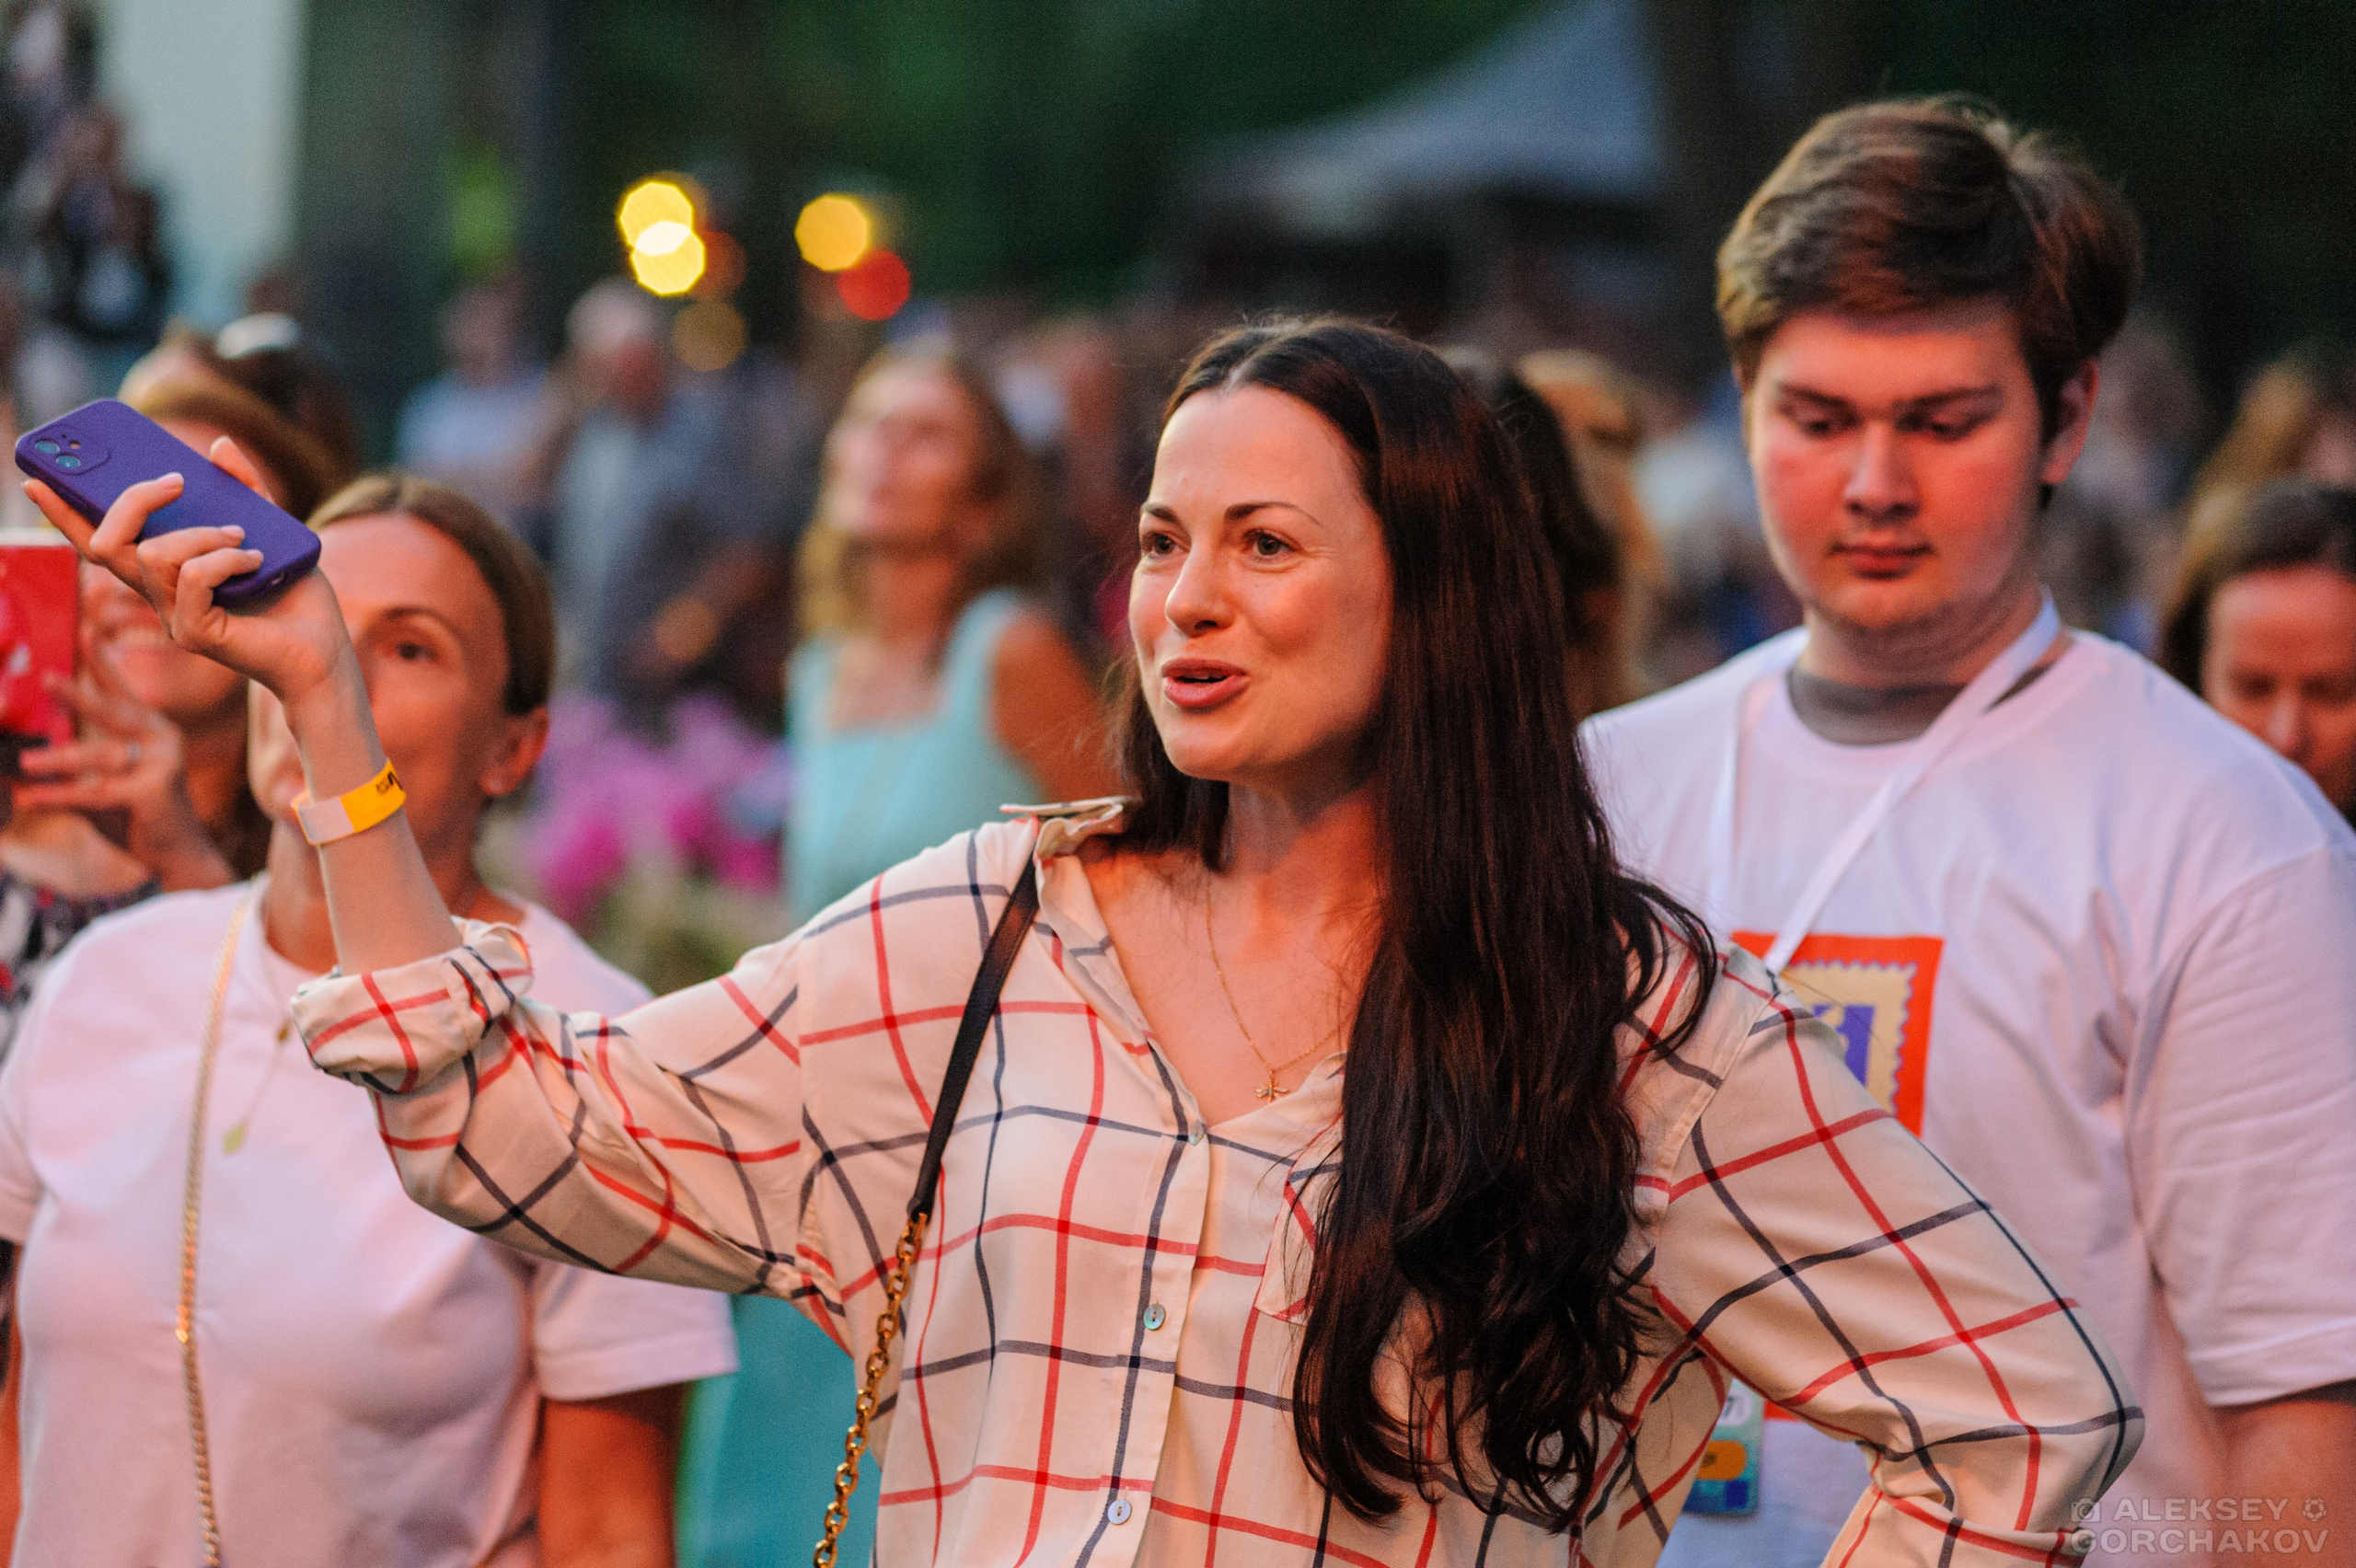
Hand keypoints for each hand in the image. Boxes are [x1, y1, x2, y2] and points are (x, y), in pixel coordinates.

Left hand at [13, 630, 234, 891]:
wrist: (178, 857)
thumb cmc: (139, 817)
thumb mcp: (109, 783)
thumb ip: (79, 766)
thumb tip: (23, 755)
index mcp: (155, 731)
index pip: (124, 692)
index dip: (103, 663)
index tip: (86, 631)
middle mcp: (163, 740)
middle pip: (114, 712)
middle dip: (78, 695)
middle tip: (46, 679)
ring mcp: (161, 765)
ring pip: (99, 755)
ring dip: (57, 758)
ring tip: (23, 760)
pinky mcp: (152, 792)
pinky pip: (95, 792)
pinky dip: (59, 795)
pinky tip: (30, 797)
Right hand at [22, 436, 354, 717]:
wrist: (324, 647)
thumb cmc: (294, 593)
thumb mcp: (271, 526)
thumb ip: (244, 488)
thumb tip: (217, 446)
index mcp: (164, 571)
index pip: (97, 541)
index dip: (62, 513)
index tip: (36, 479)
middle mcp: (158, 595)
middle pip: (106, 543)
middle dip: (135, 500)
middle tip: (176, 482)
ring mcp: (172, 616)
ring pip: (154, 555)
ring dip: (202, 534)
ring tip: (244, 538)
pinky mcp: (194, 634)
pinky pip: (192, 578)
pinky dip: (226, 559)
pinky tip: (256, 561)